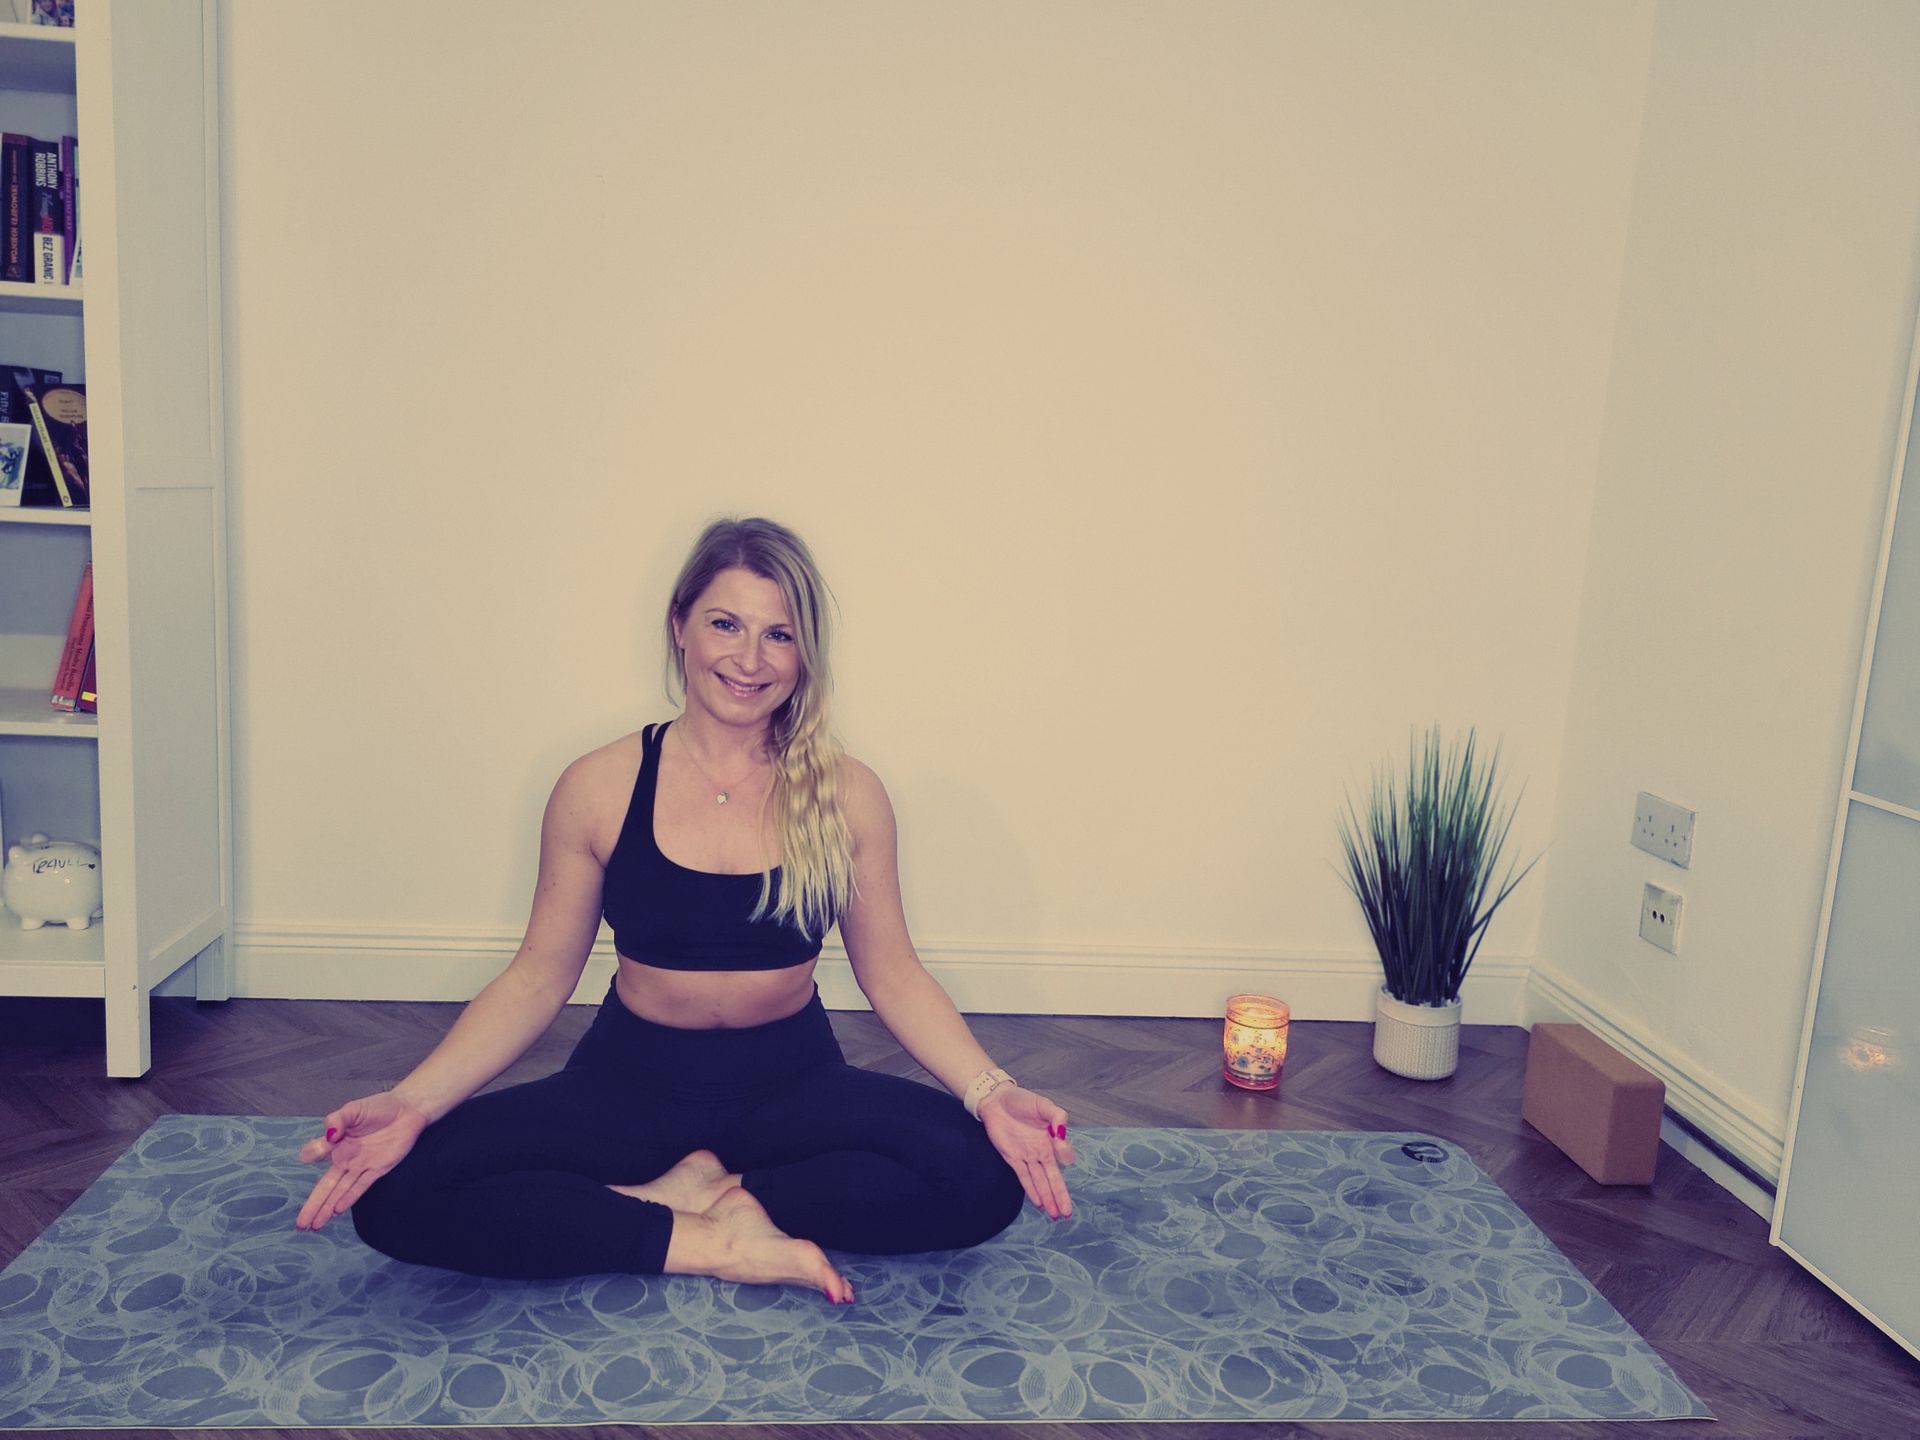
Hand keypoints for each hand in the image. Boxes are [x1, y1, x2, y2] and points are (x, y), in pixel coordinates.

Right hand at [294, 1091, 429, 1231]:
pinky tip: (336, 1211)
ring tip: (312, 1225)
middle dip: (312, 1205)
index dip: (313, 1152)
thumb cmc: (379, 1108)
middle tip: (299, 1224)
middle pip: (325, 1185)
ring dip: (326, 1208)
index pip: (317, 1153)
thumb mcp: (354, 1109)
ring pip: (340, 1191)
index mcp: (336, 1142)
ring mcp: (361, 1165)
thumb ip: (338, 1119)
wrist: (407, 1110)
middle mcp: (346, 1158)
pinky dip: (349, 1198)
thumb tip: (329, 1135)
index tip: (309, 1155)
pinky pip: (361, 1187)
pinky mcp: (378, 1169)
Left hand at [979, 1085, 1074, 1219]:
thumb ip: (1057, 1116)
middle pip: (1053, 1177)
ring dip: (1048, 1198)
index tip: (1065, 1156)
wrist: (996, 1099)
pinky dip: (1031, 1190)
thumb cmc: (1021, 1100)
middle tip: (1067, 1214)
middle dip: (1060, 1196)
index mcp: (1051, 1138)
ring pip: (1040, 1181)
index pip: (1063, 1154)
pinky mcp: (1012, 1158)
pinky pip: (1024, 1177)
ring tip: (1055, 1215)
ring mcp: (1027, 1156)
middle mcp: (1041, 1151)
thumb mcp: (1043, 1104)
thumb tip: (1062, 1134)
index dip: (1065, 1155)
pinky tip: (1039, 1203)